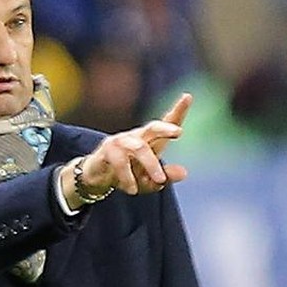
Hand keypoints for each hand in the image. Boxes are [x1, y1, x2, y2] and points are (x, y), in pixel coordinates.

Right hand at [71, 93, 191, 202]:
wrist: (98, 179)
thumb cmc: (129, 174)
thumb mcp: (150, 180)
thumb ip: (166, 176)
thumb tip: (184, 173)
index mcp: (152, 140)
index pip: (166, 123)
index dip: (178, 111)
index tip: (188, 97)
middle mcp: (137, 137)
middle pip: (153, 127)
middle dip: (165, 128)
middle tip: (179, 132)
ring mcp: (121, 142)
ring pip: (138, 148)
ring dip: (150, 164)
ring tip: (159, 181)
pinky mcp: (106, 152)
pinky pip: (120, 162)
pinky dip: (128, 177)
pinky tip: (132, 190)